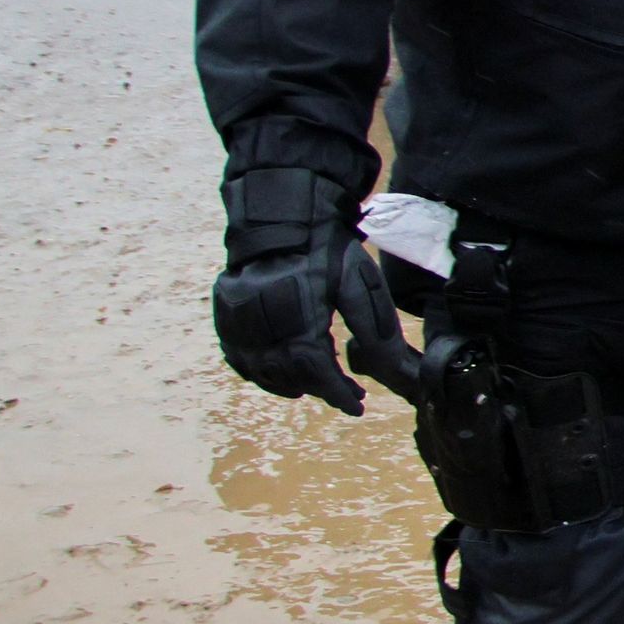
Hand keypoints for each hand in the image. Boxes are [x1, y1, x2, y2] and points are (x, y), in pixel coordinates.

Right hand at [211, 234, 420, 416]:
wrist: (284, 217)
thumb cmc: (328, 251)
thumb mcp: (361, 286)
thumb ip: (376, 332)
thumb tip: (399, 373)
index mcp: (297, 311)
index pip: (314, 367)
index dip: (335, 392)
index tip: (357, 406)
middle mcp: (260, 319)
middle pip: (288, 373)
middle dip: (320, 388)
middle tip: (347, 392)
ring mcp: (236, 318)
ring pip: (261, 369)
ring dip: (291, 383)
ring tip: (319, 384)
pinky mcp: (224, 314)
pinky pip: (238, 356)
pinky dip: (261, 371)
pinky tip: (283, 371)